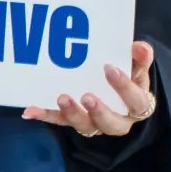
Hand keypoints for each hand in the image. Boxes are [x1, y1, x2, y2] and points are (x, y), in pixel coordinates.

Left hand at [24, 41, 156, 138]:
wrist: (117, 95)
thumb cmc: (128, 78)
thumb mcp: (136, 68)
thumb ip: (139, 58)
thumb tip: (141, 47)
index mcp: (136, 106)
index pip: (135, 101)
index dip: (124, 87)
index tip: (109, 68)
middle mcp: (117, 120)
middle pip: (110, 123)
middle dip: (98, 111)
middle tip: (86, 96)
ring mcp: (93, 123)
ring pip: (84, 125)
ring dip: (71, 113)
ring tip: (61, 98)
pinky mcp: (73, 121)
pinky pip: (59, 121)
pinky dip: (44, 116)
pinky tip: (29, 111)